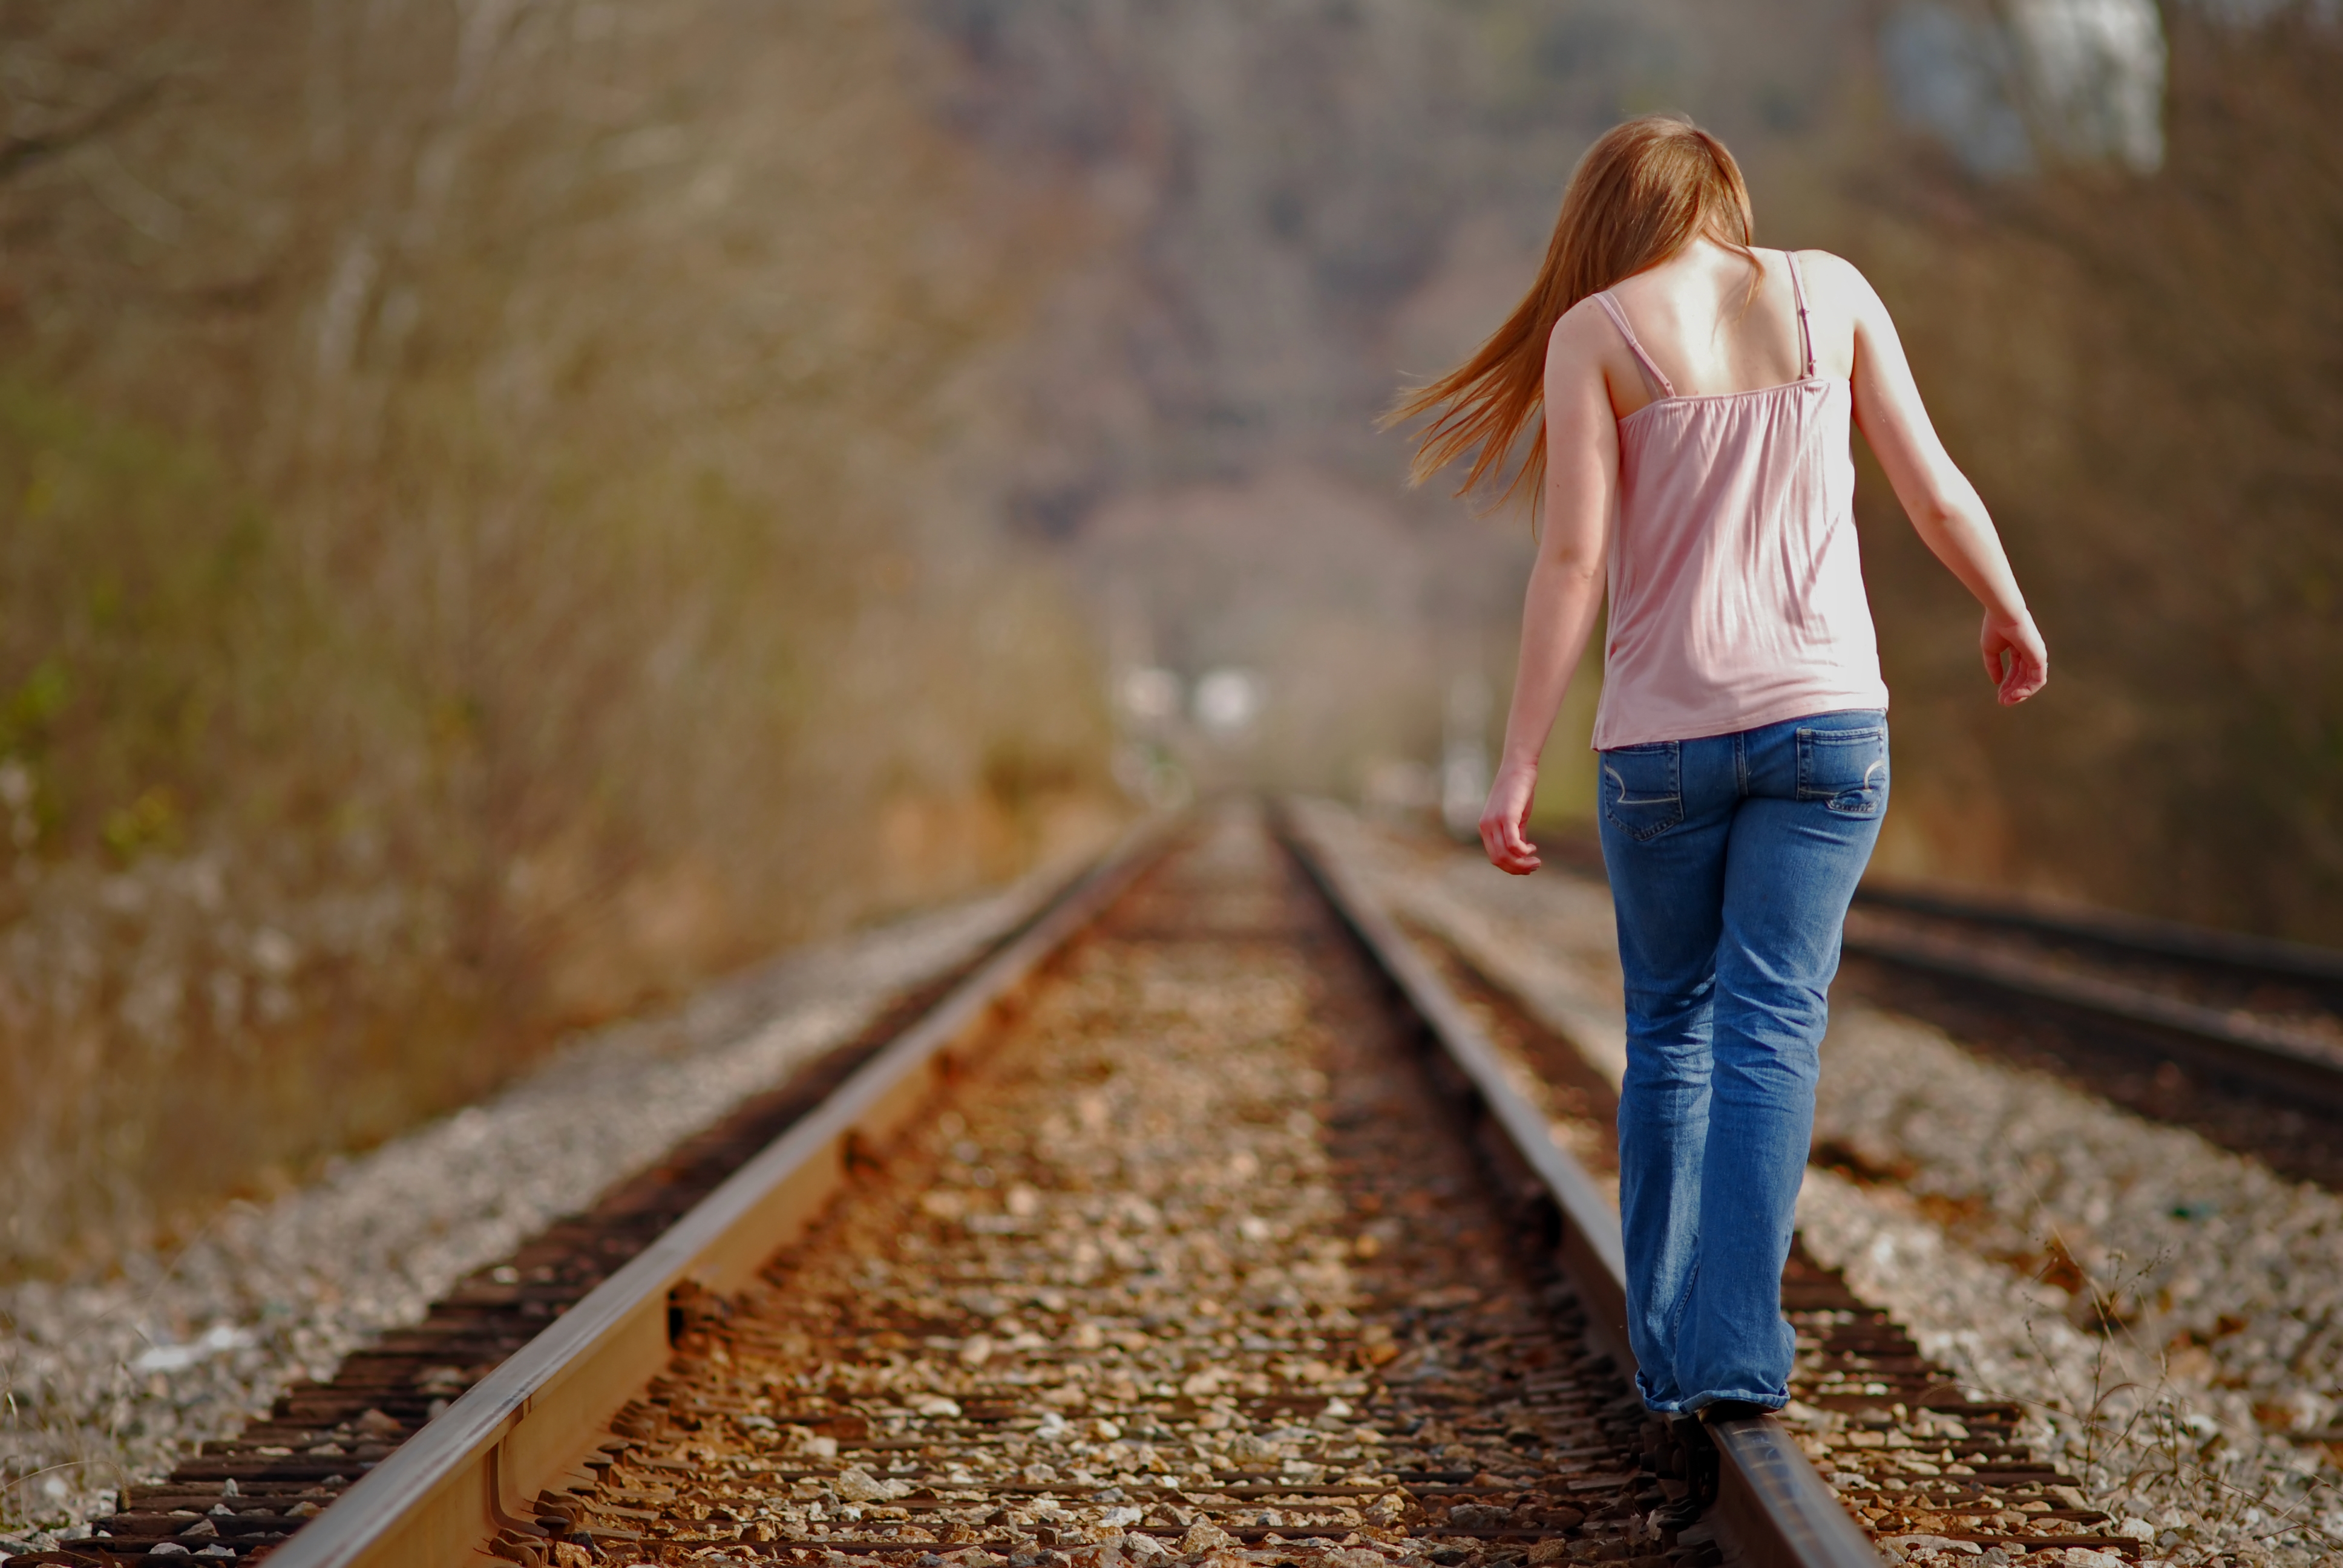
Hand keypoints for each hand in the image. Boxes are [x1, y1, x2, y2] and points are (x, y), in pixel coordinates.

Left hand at [1479, 760, 1541, 874]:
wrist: (1518, 768)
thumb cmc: (1518, 791)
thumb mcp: (1515, 817)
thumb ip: (1515, 834)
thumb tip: (1521, 851)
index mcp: (1486, 828)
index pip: (1495, 857)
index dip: (1511, 867)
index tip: (1527, 865)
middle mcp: (1486, 827)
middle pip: (1499, 860)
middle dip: (1518, 868)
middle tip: (1534, 866)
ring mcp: (1494, 822)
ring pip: (1505, 855)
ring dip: (1522, 863)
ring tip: (1536, 861)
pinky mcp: (1506, 816)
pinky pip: (1512, 844)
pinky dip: (1523, 852)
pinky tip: (1532, 849)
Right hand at [1981, 610, 2047, 704]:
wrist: (2003, 615)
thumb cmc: (1995, 627)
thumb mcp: (1990, 650)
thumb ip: (1994, 666)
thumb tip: (1996, 682)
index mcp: (2019, 648)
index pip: (2015, 671)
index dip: (2007, 684)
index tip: (1999, 696)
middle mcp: (2030, 653)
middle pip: (2023, 678)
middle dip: (2013, 691)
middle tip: (2003, 702)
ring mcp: (2037, 655)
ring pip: (2032, 681)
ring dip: (2020, 693)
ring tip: (2008, 701)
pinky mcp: (2039, 658)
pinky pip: (2038, 680)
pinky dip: (2028, 690)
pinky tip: (2016, 695)